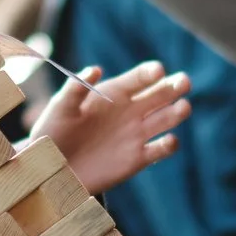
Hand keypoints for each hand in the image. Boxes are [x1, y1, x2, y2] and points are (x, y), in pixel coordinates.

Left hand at [30, 61, 189, 195]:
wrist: (52, 166)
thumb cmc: (54, 131)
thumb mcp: (60, 108)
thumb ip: (75, 89)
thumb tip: (95, 69)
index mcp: (114, 92)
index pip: (139, 77)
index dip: (151, 72)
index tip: (158, 71)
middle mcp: (131, 110)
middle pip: (161, 94)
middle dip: (174, 86)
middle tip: (183, 82)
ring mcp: (137, 133)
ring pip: (167, 118)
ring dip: (178, 112)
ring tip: (182, 108)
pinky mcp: (139, 158)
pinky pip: (162, 149)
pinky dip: (170, 144)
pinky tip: (168, 140)